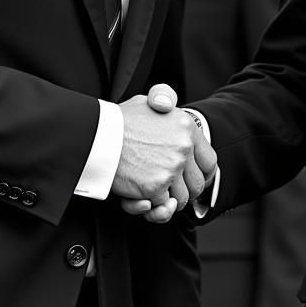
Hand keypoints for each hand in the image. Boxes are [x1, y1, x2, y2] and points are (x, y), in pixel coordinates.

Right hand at [114, 90, 214, 222]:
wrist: (96, 136)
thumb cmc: (119, 121)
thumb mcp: (146, 101)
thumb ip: (164, 99)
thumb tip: (168, 105)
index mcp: (187, 127)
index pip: (209, 162)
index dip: (203, 176)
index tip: (192, 181)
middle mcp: (184, 147)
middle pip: (197, 185)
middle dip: (183, 192)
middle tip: (167, 190)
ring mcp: (171, 168)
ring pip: (180, 200)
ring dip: (164, 201)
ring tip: (150, 192)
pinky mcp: (155, 187)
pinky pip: (159, 207)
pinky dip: (148, 207)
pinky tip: (138, 196)